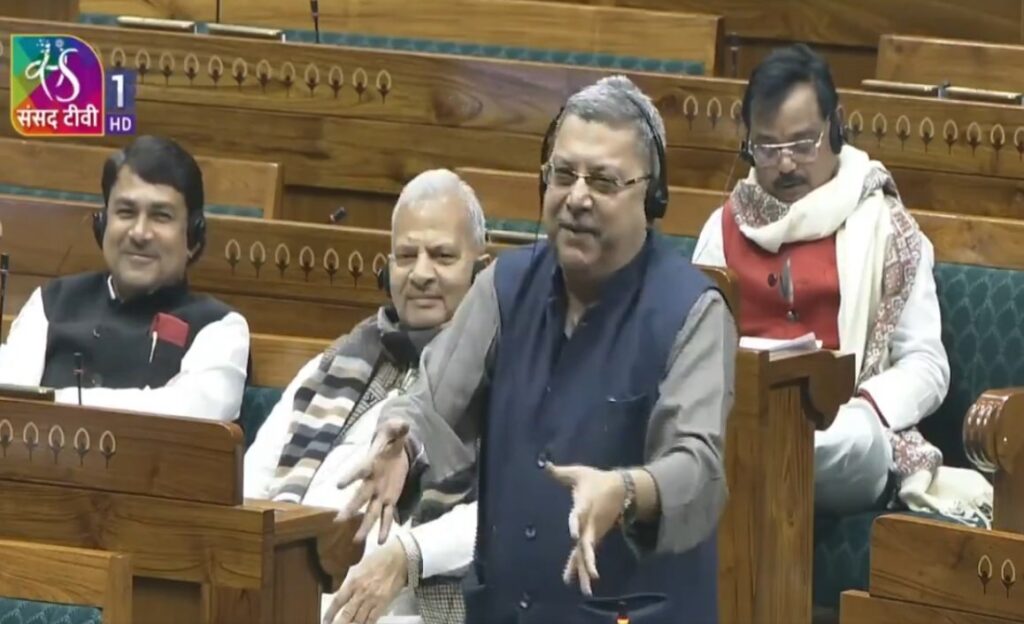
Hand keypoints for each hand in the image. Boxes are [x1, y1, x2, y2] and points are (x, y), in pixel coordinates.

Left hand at [322, 538, 407, 623]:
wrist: (399, 558)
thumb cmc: (380, 558)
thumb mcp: (360, 566)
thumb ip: (351, 579)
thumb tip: (343, 590)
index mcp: (353, 581)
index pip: (338, 601)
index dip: (330, 613)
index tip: (325, 621)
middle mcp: (361, 592)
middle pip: (346, 614)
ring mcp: (372, 599)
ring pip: (358, 619)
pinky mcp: (383, 603)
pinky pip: (372, 619)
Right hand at [339, 418, 410, 543]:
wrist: (395, 445)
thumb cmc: (391, 436)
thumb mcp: (395, 429)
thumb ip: (399, 428)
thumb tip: (403, 424)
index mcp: (370, 463)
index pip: (359, 470)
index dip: (350, 476)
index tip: (338, 485)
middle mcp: (372, 481)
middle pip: (360, 497)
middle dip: (351, 508)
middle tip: (338, 520)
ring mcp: (379, 492)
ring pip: (370, 512)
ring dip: (364, 526)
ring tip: (357, 541)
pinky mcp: (390, 498)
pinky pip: (388, 515)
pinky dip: (386, 528)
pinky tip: (382, 541)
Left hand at [545, 463, 625, 595]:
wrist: (622, 489)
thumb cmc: (596, 480)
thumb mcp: (579, 473)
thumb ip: (561, 473)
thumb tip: (545, 465)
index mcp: (585, 506)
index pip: (579, 516)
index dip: (576, 524)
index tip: (574, 536)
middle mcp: (590, 523)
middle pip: (587, 543)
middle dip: (587, 559)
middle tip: (591, 575)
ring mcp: (593, 532)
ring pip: (588, 554)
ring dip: (586, 571)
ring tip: (586, 590)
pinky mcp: (594, 537)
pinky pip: (586, 555)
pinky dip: (583, 569)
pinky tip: (581, 584)